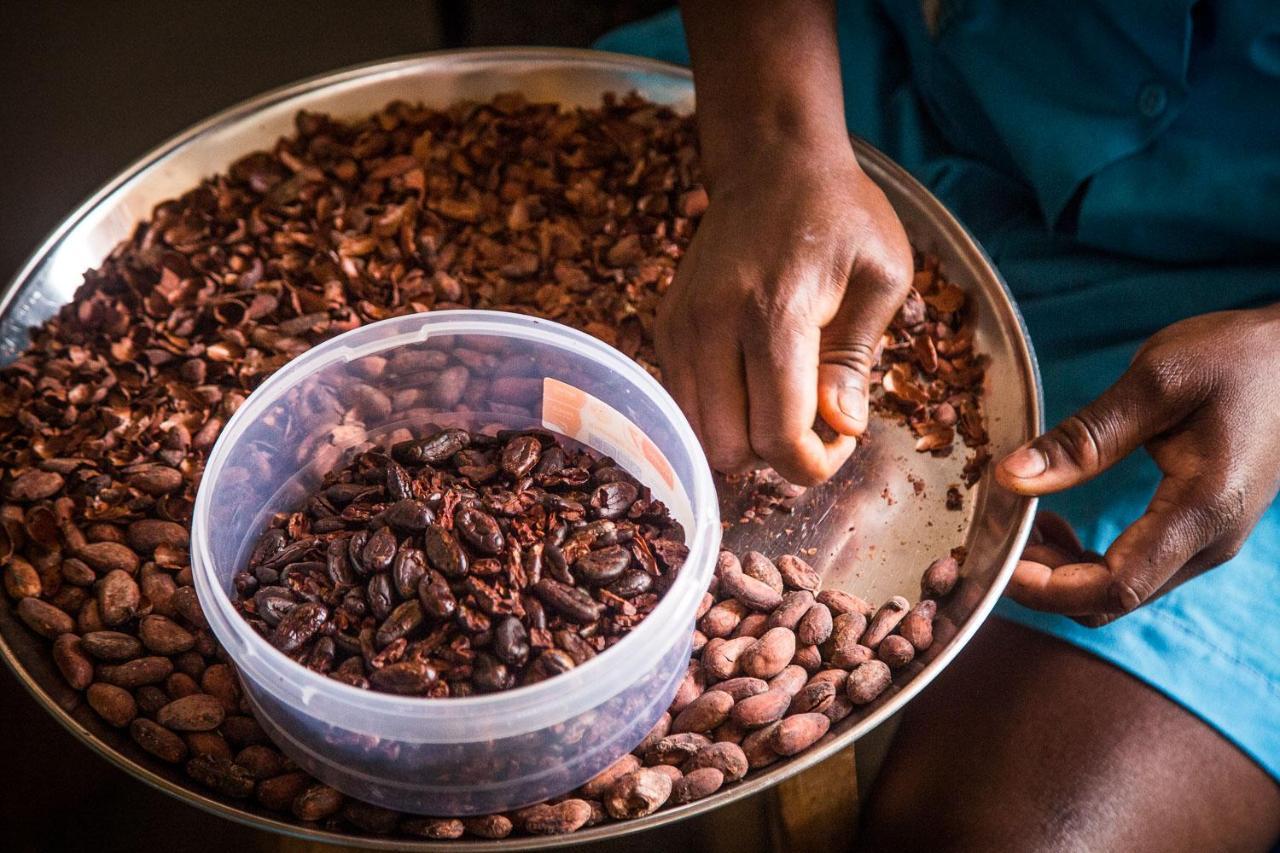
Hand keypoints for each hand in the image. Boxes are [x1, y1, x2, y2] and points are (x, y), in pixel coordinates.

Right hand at [657, 140, 912, 484]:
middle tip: (814, 424)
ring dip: (742, 439)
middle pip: (729, 449)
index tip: (841, 442)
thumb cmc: (840, 215)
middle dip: (776, 457)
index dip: (813, 465)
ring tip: (782, 404)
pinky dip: (718, 412)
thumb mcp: (881, 277)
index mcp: (774, 316)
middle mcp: (714, 326)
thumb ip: (857, 361)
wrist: (771, 162)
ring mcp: (681, 327)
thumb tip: (840, 429)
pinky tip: (752, 383)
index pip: (778, 438)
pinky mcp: (666, 326)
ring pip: (697, 434)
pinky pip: (683, 402)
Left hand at [997, 306, 1279, 623]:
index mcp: (1203, 510)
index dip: (1047, 588)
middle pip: (1112, 601)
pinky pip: (1133, 568)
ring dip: (1060, 572)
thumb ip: (1084, 437)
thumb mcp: (1156, 382)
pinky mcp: (1199, 531)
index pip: (1115, 586)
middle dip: (1044, 583)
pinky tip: (1053, 523)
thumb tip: (1011, 480)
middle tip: (996, 538)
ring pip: (1120, 591)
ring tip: (1018, 526)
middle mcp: (1209, 543)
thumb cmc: (1238, 358)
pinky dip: (1084, 560)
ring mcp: (1207, 542)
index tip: (997, 561)